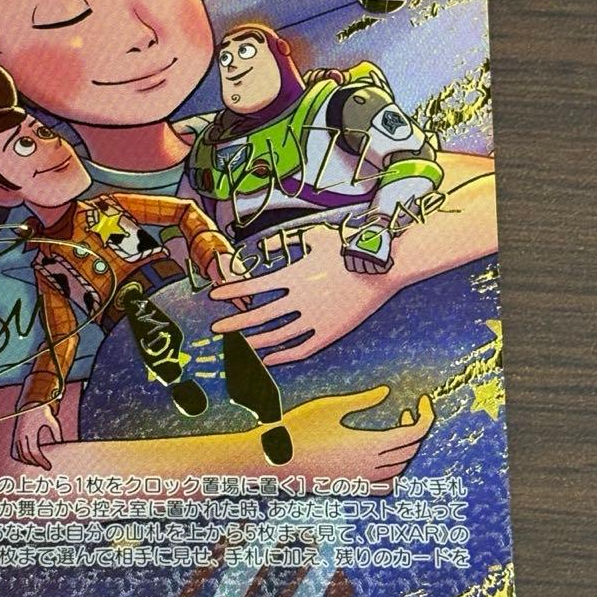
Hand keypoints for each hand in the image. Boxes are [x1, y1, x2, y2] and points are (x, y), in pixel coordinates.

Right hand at [11, 404, 61, 470]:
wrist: (30, 404)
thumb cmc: (42, 412)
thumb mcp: (52, 421)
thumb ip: (57, 433)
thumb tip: (60, 444)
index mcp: (30, 431)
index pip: (34, 452)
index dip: (41, 461)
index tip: (48, 466)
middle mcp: (21, 435)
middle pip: (26, 455)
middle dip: (36, 463)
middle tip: (45, 466)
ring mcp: (16, 436)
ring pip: (19, 454)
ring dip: (28, 461)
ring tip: (38, 463)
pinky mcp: (15, 436)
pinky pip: (15, 451)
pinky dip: (21, 457)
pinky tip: (29, 459)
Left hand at [209, 223, 400, 365]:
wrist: (382, 268)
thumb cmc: (348, 248)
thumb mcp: (316, 237)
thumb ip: (288, 242)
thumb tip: (267, 246)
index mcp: (293, 276)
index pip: (252, 287)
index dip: (231, 292)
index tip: (214, 296)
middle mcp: (299, 299)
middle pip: (258, 316)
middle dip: (234, 323)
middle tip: (216, 328)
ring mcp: (315, 318)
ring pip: (276, 336)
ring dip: (254, 342)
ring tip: (238, 346)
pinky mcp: (329, 333)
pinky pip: (300, 349)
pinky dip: (282, 356)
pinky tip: (267, 360)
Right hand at [280, 385, 434, 494]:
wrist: (274, 459)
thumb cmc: (299, 428)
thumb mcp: (330, 407)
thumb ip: (362, 401)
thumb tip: (387, 392)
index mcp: (369, 444)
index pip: (413, 434)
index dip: (425, 417)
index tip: (422, 401)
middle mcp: (369, 466)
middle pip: (410, 451)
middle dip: (416, 430)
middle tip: (408, 412)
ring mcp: (360, 480)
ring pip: (400, 470)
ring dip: (406, 451)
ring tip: (397, 432)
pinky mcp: (350, 488)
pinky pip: (384, 486)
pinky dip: (394, 474)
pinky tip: (385, 459)